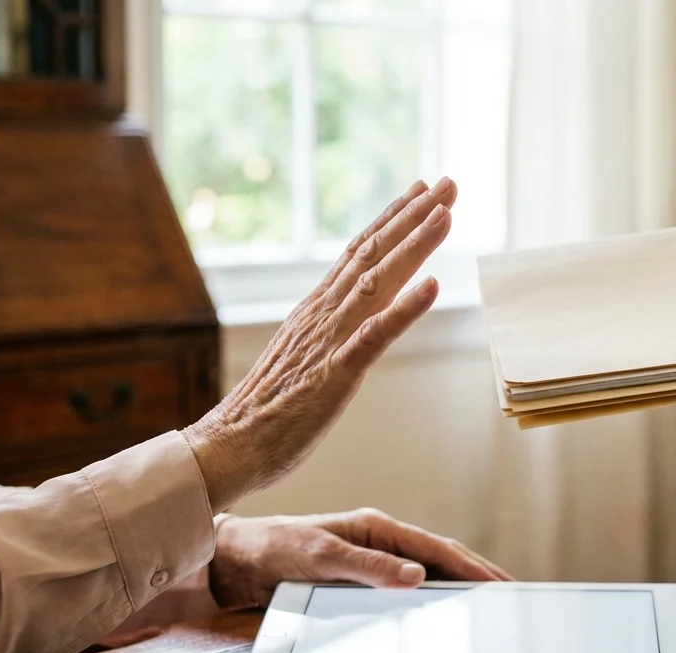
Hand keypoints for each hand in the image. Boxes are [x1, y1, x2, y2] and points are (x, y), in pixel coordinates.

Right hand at [185, 179, 457, 510]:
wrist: (227, 447)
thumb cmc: (266, 414)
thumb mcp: (302, 360)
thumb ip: (324, 335)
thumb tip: (347, 318)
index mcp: (315, 311)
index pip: (359, 253)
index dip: (392, 220)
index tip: (421, 192)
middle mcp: (323, 315)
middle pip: (373, 254)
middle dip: (413, 216)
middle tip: (448, 183)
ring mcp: (329, 341)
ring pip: (378, 282)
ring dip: (415, 246)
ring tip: (446, 214)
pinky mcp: (335, 373)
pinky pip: (376, 335)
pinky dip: (406, 308)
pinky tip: (435, 284)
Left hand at [207, 508, 511, 608]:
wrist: (241, 558)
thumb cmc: (276, 548)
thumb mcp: (321, 557)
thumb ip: (368, 566)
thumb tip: (415, 575)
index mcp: (376, 526)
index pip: (434, 547)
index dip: (469, 565)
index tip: (496, 581)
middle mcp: (379, 539)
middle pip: (438, 556)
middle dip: (475, 572)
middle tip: (508, 590)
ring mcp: (372, 556)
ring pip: (426, 569)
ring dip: (456, 582)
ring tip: (486, 599)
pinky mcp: (361, 574)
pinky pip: (405, 583)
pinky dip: (431, 592)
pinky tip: (442, 605)